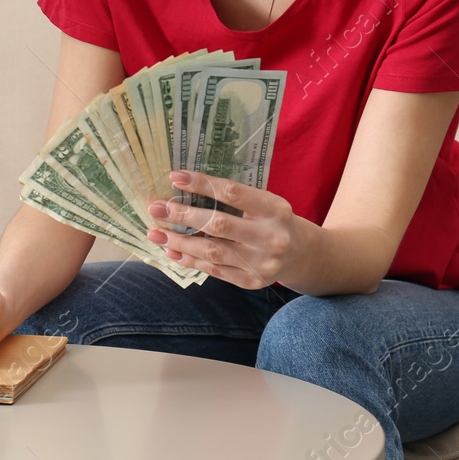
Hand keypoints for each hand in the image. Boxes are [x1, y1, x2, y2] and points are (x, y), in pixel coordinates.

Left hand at [147, 170, 297, 289]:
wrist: (303, 254)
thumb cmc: (273, 220)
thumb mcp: (265, 203)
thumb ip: (234, 198)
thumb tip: (184, 189)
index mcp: (275, 209)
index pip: (233, 193)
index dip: (201, 184)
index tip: (174, 177)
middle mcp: (271, 237)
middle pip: (219, 225)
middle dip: (182, 216)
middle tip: (155, 208)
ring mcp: (263, 263)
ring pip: (212, 251)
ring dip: (179, 242)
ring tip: (155, 233)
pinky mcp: (252, 282)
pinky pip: (215, 271)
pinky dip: (191, 261)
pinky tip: (172, 252)